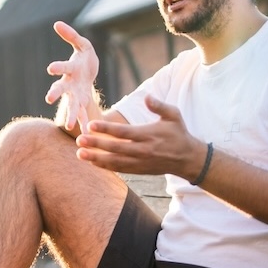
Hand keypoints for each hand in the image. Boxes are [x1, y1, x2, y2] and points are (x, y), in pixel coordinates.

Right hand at [45, 21, 99, 131]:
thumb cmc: (84, 57)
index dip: (57, 67)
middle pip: (61, 89)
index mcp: (70, 69)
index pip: (63, 67)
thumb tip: (57, 24)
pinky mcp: (83, 103)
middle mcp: (69, 84)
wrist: (89, 74)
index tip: (50, 68)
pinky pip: (84, 115)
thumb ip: (71, 35)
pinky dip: (84, 124)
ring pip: (71, 106)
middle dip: (56, 93)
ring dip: (70, 115)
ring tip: (70, 126)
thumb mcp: (82, 44)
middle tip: (49, 99)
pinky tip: (87, 135)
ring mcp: (75, 95)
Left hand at [76, 95, 204, 178]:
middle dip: (96, 144)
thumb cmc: (178, 133)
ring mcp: (140, 162)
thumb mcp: (174, 115)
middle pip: (116, 148)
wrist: (188, 158)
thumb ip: (159, 106)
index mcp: (149, 135)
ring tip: (79, 154)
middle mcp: (143, 150)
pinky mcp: (139, 170)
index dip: (106, 129)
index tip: (91, 125)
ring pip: (115, 162)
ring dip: (96, 158)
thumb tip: (147, 96)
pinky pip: (119, 169)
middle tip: (79, 140)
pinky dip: (105, 167)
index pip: (124, 132)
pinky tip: (92, 162)